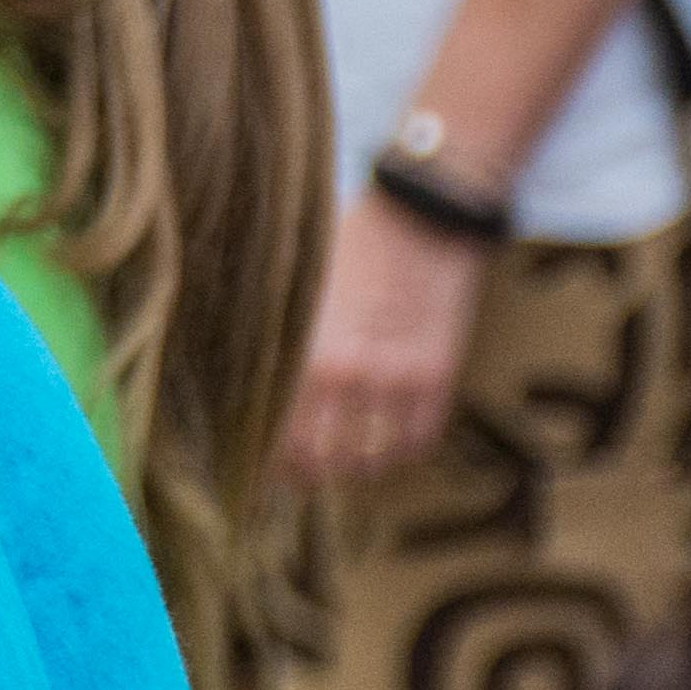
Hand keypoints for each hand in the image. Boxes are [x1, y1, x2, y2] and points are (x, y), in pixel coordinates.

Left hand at [278, 190, 490, 487]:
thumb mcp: (298, 293)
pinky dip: (402, 451)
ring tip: (349, 457)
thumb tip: (254, 388)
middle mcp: (345, 373)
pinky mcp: (436, 375)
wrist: (421, 215)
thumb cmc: (348, 246)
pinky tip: (390, 439)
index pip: (278, 438)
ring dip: (358, 466)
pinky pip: (418, 441)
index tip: (270, 470)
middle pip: (324, 460)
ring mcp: (395, 378)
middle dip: (314, 474)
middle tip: (310, 473)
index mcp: (301, 351)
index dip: (274, 464)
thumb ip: (282, 344)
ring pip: (371, 459)